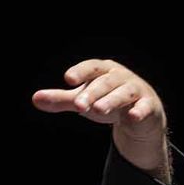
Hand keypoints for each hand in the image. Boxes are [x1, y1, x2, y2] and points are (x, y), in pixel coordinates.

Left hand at [31, 59, 169, 179]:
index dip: (81, 72)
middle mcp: (120, 77)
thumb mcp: (83, 99)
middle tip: (78, 105)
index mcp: (103, 71)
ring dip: (111, 100)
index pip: (91, 68)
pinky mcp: (148, 106)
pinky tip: (133, 116)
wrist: (138, 116)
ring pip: (124, 93)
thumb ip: (61, 99)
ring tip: (98, 109)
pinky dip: (139, 110)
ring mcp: (136, 90)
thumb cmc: (106, 100)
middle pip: (105, 82)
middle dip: (92, 93)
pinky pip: (144, 107)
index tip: (68, 79)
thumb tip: (35, 99)